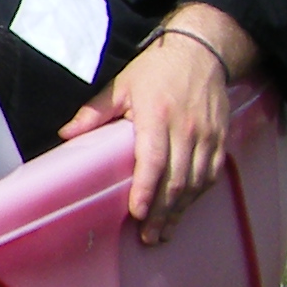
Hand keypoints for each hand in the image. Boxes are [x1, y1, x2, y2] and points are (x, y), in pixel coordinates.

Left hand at [60, 5, 254, 245]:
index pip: (153, 159)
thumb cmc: (157, 69)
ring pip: (196, 182)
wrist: (202, 50)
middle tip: (149, 236)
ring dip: (181, 210)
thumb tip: (65, 134)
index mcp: (156, 115)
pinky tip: (186, 209)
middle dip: (162, 212)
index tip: (137, 212)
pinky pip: (212, 173)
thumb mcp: (121, 85)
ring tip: (164, 232)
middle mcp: (185, 128)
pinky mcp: (221, 138)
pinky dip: (199, 195)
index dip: (146, 189)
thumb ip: (94, 112)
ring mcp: (206, 134)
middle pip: (176, 179)